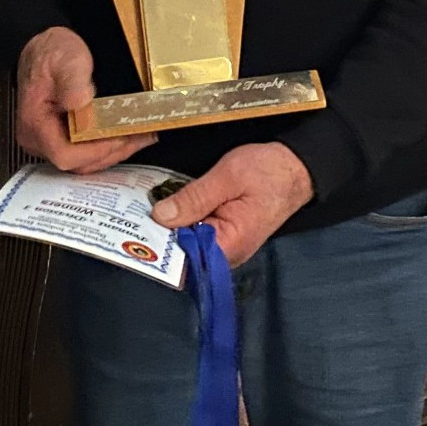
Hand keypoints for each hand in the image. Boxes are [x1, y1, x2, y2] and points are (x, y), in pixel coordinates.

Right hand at [15, 27, 155, 172]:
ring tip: (141, 136)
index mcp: (35, 123)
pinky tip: (126, 134)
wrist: (46, 47)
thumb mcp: (64, 58)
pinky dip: (108, 145)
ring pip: (85, 161)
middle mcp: (39, 138)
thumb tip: (80, 101)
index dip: (95, 151)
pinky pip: (86, 151)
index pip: (65, 155)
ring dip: (114, 150)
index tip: (119, 137)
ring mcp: (51, 140)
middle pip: (78, 163)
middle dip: (113, 151)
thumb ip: (72, 79)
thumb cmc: (51, 52)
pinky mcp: (63, 137)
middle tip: (140, 137)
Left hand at [151, 142, 313, 265]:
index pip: (186, 258)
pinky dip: (182, 219)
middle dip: (158, 233)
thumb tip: (162, 216)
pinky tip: (165, 205)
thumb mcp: (229, 176)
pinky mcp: (224, 233)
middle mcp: (228, 252)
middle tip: (130, 213)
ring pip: (188, 242)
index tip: (135, 228)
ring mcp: (226, 244)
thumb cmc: (269, 171)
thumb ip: (195, 197)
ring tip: (140, 208)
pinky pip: (196, 231)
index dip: (159, 244)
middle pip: (183, 253)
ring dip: (168, 225)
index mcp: (230, 243)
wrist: (296, 167)